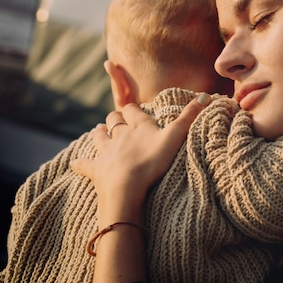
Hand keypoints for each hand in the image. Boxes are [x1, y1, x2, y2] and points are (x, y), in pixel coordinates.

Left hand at [71, 94, 210, 225]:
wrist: (127, 186)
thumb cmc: (153, 160)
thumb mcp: (175, 137)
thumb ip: (190, 116)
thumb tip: (206, 96)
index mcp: (138, 125)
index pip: (132, 110)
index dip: (133, 108)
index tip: (134, 107)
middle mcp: (119, 135)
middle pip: (113, 120)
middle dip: (115, 119)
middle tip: (117, 120)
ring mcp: (106, 152)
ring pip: (99, 137)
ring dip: (99, 134)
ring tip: (99, 132)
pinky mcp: (96, 170)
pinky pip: (84, 164)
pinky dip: (80, 163)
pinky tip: (76, 163)